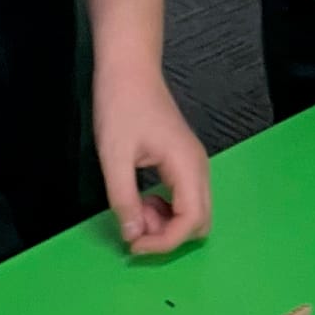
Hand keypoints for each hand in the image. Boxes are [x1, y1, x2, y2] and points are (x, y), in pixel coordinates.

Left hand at [94, 62, 210, 253]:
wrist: (130, 69)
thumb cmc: (122, 105)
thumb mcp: (114, 155)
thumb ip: (124, 199)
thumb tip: (132, 236)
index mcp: (187, 165)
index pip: (192, 221)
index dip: (164, 242)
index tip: (134, 245)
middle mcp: (198, 167)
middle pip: (201, 222)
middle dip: (168, 234)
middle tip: (134, 226)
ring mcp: (194, 165)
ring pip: (194, 213)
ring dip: (166, 223)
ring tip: (134, 209)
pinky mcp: (184, 163)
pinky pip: (184, 199)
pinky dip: (165, 209)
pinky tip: (142, 198)